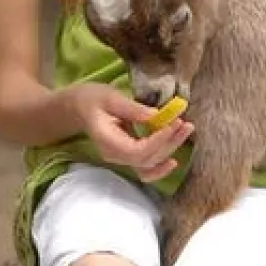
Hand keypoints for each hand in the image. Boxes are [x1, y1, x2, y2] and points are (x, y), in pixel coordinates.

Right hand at [67, 83, 193, 182]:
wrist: (80, 108)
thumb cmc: (92, 99)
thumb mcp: (109, 97)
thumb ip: (131, 108)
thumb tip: (155, 115)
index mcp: (107, 141)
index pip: (136, 151)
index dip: (157, 141)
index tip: (172, 125)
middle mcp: (115, 155)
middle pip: (146, 159)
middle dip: (169, 143)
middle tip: (185, 124)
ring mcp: (121, 158)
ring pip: (149, 165)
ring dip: (170, 151)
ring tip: (186, 130)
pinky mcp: (129, 156)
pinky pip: (146, 168)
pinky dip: (162, 164)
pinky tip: (175, 157)